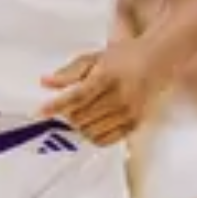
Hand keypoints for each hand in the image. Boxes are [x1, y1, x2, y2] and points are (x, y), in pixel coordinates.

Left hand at [41, 40, 157, 144]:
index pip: (77, 96)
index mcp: (108, 76)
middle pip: (81, 117)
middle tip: (66, 108)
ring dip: (79, 126)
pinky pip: (105, 140)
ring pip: (91, 131)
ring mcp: (128, 112)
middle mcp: (119, 96)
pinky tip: (93, 124)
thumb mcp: (94, 58)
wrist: (157, 62)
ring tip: (81, 114)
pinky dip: (93, 136)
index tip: (39, 112)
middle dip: (67, 115)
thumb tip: (45, 82)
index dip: (56, 106)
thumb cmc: (123, 57)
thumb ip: (69, 72)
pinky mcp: (134, 124)